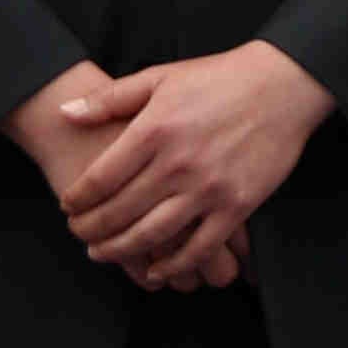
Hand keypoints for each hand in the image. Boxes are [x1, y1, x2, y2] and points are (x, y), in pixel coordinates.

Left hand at [4, 57, 249, 293]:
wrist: (282, 85)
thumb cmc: (219, 77)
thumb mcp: (160, 77)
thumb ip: (110, 99)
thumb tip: (65, 114)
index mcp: (154, 130)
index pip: (100, 178)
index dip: (78, 199)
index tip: (67, 206)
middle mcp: (178, 163)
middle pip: (120, 212)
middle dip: (91, 230)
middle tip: (79, 235)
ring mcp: (208, 188)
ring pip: (153, 235)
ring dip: (121, 251)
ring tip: (103, 254)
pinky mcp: (237, 205)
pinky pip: (200, 247)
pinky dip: (174, 265)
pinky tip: (157, 269)